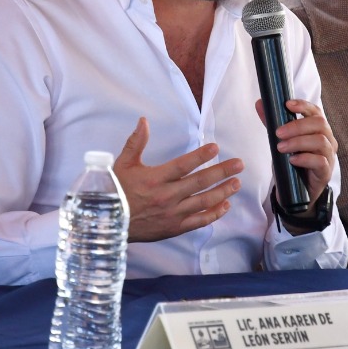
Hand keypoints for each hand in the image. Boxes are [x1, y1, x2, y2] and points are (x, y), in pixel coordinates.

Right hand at [113, 117, 243, 241]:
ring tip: (237, 183)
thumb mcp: (122, 164)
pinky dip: (214, 214)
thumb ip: (136, 142)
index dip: (200, 156)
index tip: (215, 148)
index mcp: (155, 178)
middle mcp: (167, 196)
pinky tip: (225, 205)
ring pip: (204, 202)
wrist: (108, 222)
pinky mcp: (174, 227)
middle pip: (200, 182)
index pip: (183, 165)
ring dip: (223, 191)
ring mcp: (172, 214)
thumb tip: (143, 121)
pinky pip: (199, 221)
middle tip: (239, 164)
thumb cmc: (115, 191)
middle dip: (222, 172)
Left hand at [257, 98, 336, 205]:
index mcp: (318, 129)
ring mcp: (329, 156)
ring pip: (320, 141)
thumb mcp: (281, 141)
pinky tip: (292, 160)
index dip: (303, 105)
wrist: (296, 192)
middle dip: (297, 126)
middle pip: (319, 124)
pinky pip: (320, 161)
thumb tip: (260, 103)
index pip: (316, 111)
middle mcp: (327, 139)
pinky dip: (304, 158)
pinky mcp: (326, 172)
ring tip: (280, 147)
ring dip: (298, 142)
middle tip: (278, 133)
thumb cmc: (292, 162)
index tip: (287, 105)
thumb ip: (272, 123)